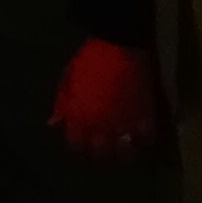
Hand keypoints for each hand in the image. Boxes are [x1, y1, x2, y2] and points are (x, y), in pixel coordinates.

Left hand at [51, 35, 159, 160]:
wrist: (119, 43)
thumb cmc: (89, 59)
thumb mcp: (67, 81)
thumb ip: (62, 105)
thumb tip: (54, 124)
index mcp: (78, 117)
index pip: (76, 147)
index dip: (79, 151)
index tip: (82, 151)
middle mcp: (100, 126)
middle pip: (101, 155)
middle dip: (102, 158)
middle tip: (105, 156)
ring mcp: (124, 123)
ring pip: (126, 153)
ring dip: (125, 156)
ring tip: (125, 154)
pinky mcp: (145, 115)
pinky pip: (147, 137)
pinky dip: (145, 141)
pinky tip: (142, 139)